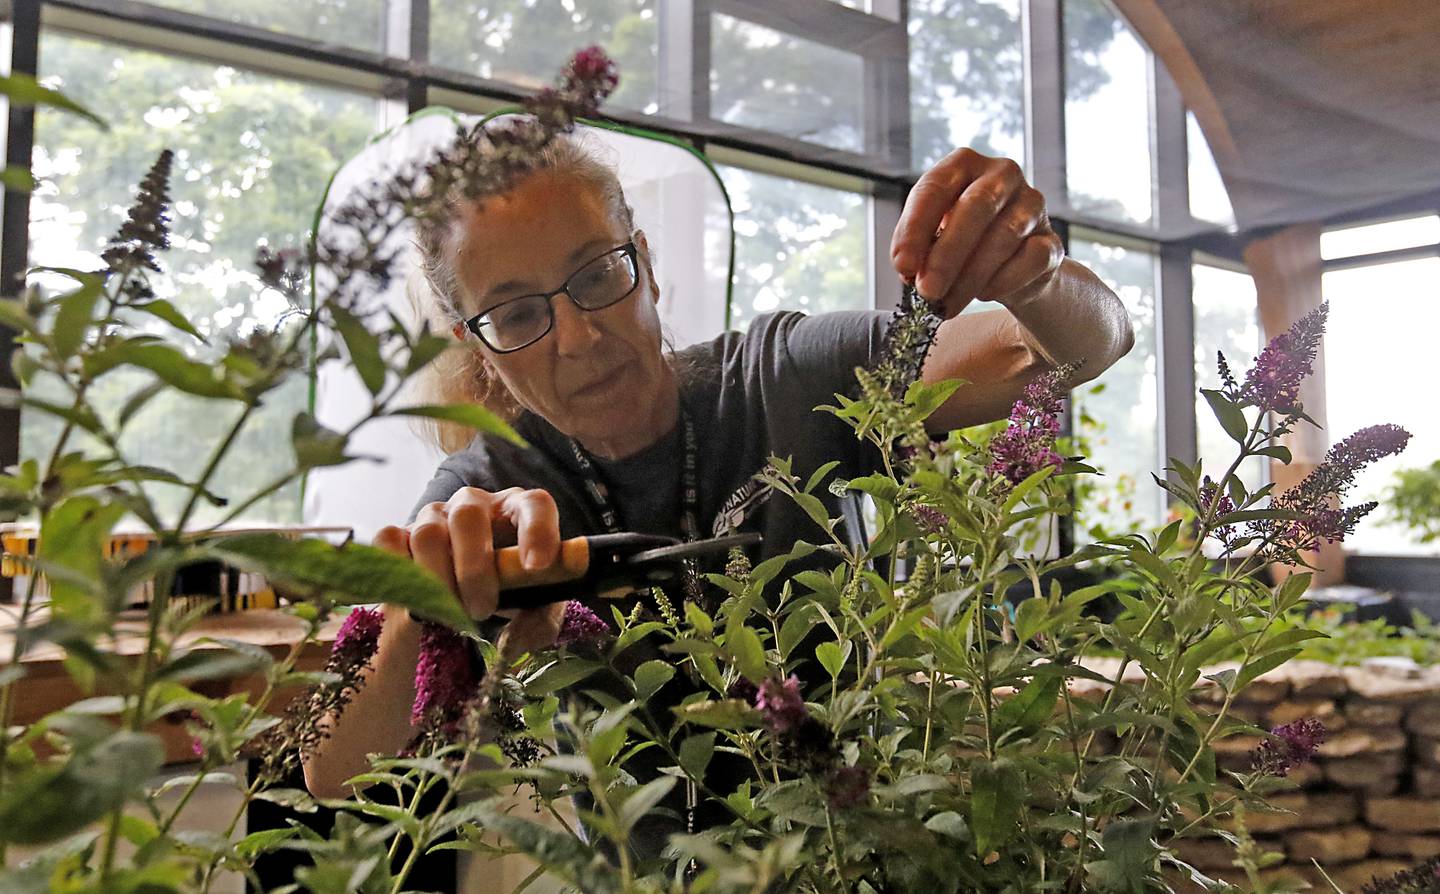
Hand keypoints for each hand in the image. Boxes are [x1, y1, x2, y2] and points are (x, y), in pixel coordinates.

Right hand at [374, 486, 564, 652]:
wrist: (461, 607)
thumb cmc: (508, 596)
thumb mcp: (534, 612)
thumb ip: (539, 622)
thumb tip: (515, 638)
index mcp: (516, 512)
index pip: (533, 504)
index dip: (537, 530)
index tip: (536, 566)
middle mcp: (474, 505)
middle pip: (468, 515)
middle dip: (474, 568)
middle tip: (482, 610)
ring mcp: (434, 517)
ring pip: (428, 533)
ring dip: (439, 579)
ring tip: (451, 614)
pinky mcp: (399, 534)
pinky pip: (389, 540)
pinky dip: (399, 571)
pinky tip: (415, 599)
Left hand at [891, 148, 1063, 318]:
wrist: (1010, 269)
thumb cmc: (961, 245)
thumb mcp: (931, 239)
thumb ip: (918, 248)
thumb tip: (909, 269)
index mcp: (964, 165)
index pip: (935, 187)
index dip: (915, 228)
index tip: (903, 265)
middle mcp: (1002, 175)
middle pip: (976, 207)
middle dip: (947, 254)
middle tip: (928, 290)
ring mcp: (1032, 204)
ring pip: (1004, 237)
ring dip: (970, 277)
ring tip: (948, 304)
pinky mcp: (1051, 240)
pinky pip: (1030, 260)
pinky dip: (1003, 281)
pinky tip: (984, 294)